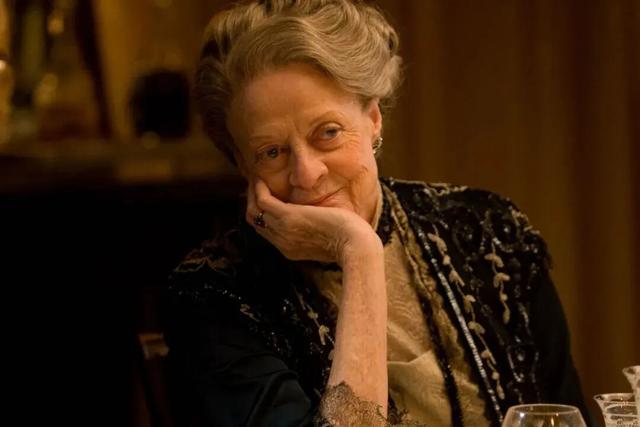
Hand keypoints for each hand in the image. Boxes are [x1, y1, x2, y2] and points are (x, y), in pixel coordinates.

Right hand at [246, 179, 379, 265]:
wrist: (355, 246)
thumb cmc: (350, 241)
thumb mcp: (328, 238)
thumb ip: (316, 231)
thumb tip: (318, 218)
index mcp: (290, 249)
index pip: (266, 231)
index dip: (262, 214)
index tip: (265, 197)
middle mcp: (282, 242)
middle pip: (255, 222)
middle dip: (252, 203)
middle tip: (256, 186)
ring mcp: (283, 230)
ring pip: (254, 211)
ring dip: (253, 193)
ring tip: (256, 180)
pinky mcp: (288, 217)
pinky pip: (263, 201)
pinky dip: (259, 189)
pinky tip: (262, 179)